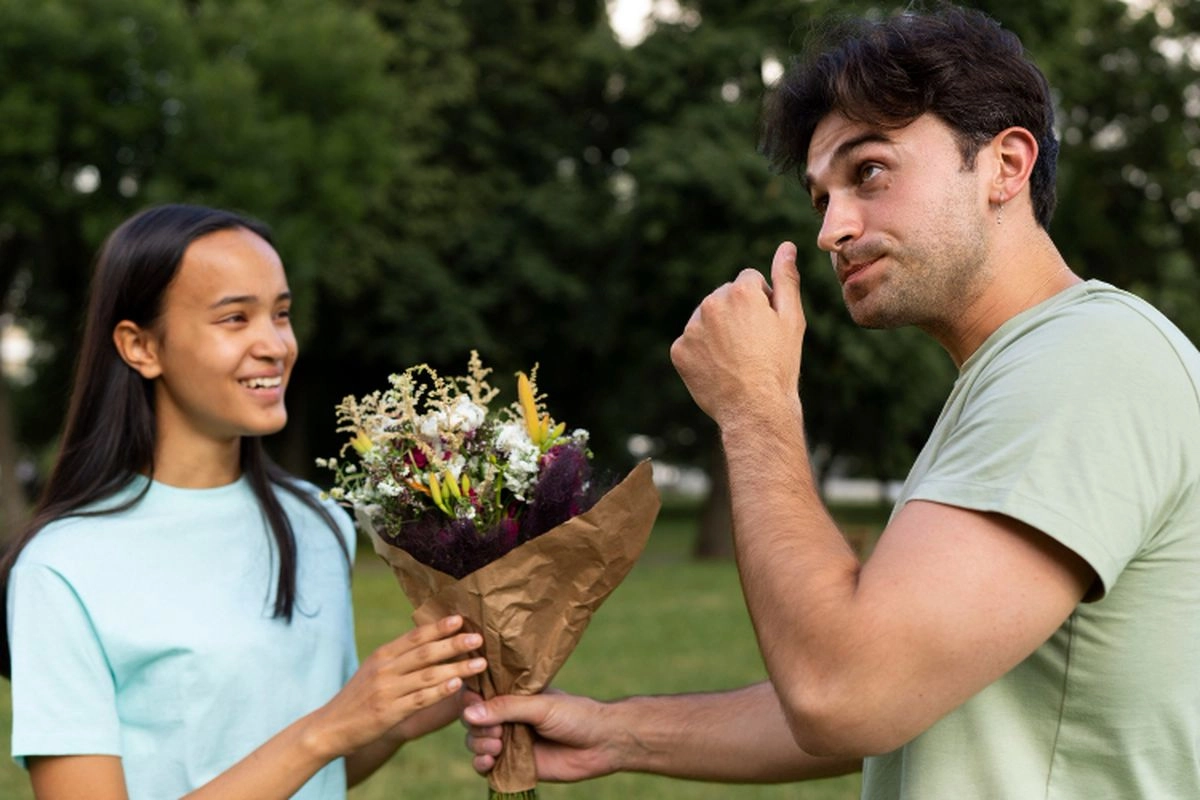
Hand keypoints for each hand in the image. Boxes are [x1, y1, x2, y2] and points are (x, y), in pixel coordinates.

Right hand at [307, 615, 485, 758]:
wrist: (330, 728)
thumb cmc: (357, 698)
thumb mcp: (373, 670)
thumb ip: (398, 657)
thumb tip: (428, 640)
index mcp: (382, 655)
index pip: (414, 636)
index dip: (438, 627)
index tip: (460, 619)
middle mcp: (384, 670)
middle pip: (425, 652)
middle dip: (454, 644)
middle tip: (478, 638)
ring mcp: (387, 691)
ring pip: (428, 675)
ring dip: (457, 668)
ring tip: (479, 663)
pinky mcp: (389, 713)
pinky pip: (420, 699)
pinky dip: (440, 691)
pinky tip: (458, 685)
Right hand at [463, 690, 623, 782]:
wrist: (601, 744)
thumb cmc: (576, 716)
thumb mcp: (540, 706)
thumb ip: (506, 708)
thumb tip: (469, 713)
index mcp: (514, 695)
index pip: (480, 694)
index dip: (471, 700)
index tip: (472, 705)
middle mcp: (509, 717)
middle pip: (473, 721)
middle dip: (477, 728)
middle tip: (497, 733)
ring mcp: (510, 740)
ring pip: (476, 742)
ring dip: (479, 745)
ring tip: (497, 747)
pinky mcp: (514, 764)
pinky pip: (486, 765)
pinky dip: (481, 764)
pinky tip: (489, 762)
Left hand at [669, 241, 804, 426]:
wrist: (755, 409)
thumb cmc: (779, 364)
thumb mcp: (792, 319)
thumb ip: (786, 279)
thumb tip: (786, 246)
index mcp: (740, 291)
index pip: (749, 280)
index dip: (763, 302)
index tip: (767, 326)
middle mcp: (711, 303)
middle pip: (725, 296)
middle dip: (738, 313)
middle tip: (753, 345)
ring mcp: (691, 328)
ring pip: (707, 318)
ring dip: (719, 330)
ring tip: (736, 358)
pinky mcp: (679, 350)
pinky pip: (692, 341)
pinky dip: (703, 351)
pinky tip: (719, 367)